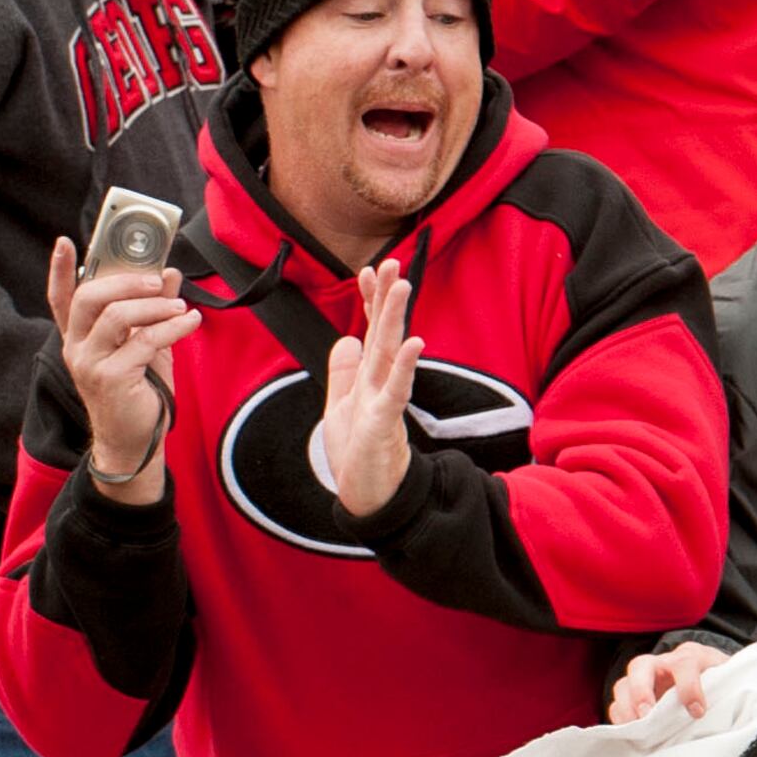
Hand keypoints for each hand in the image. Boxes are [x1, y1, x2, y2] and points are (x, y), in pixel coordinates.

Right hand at [45, 240, 195, 504]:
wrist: (136, 440)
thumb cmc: (139, 391)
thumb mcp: (147, 344)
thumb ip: (153, 310)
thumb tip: (168, 273)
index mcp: (79, 337)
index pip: (60, 298)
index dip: (59, 269)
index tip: (65, 241)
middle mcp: (77, 347)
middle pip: (89, 298)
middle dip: (126, 281)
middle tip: (157, 278)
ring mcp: (90, 363)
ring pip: (116, 315)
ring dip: (155, 305)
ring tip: (181, 306)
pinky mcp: (111, 378)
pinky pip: (144, 341)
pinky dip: (173, 327)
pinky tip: (191, 322)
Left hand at [320, 259, 422, 521]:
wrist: (370, 495)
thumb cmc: (357, 454)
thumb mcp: (341, 406)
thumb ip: (344, 372)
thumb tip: (346, 339)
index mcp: (369, 378)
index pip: (371, 331)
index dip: (369, 301)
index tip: (369, 269)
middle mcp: (381, 383)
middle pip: (384, 332)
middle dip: (386, 298)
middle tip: (393, 262)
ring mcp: (385, 400)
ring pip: (391, 352)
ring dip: (396, 318)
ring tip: (402, 287)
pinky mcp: (385, 421)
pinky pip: (397, 389)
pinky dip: (406, 366)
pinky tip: (414, 343)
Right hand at [609, 643, 726, 724]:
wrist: (715, 681)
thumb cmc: (723, 684)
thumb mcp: (730, 683)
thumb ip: (727, 693)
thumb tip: (732, 715)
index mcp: (691, 656)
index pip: (684, 663)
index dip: (689, 687)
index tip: (698, 712)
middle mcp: (663, 663)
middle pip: (641, 665)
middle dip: (641, 691)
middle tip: (647, 715)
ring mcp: (645, 679)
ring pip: (624, 684)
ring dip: (627, 707)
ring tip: (636, 729)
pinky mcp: (634, 697)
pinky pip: (617, 704)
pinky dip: (621, 719)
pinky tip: (631, 734)